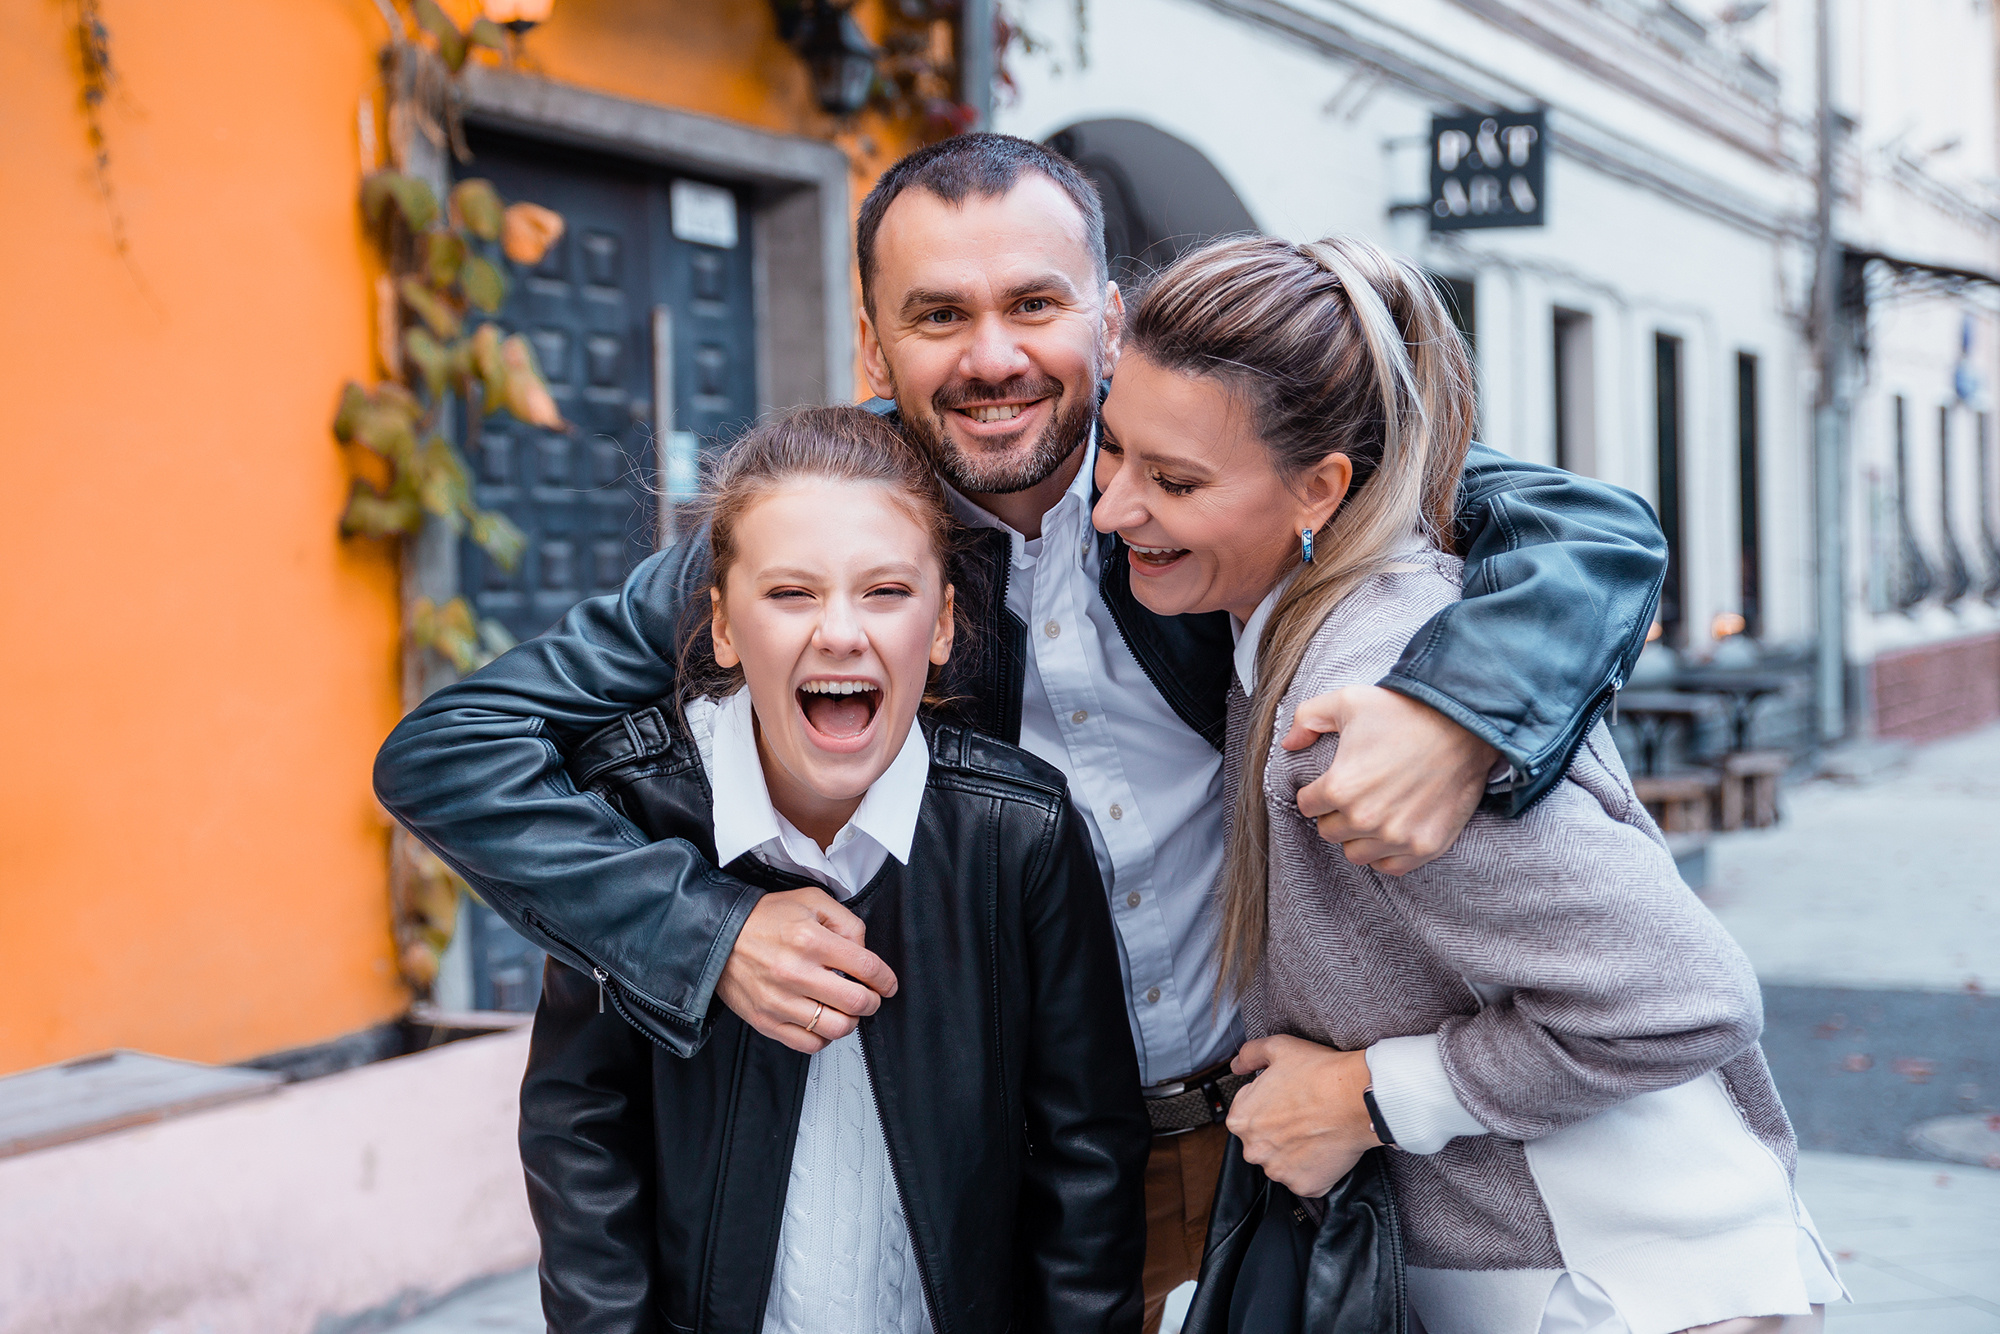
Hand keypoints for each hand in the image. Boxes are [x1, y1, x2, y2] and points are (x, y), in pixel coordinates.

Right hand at [714, 886, 898, 1053]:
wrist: (718, 936)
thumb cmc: (764, 918)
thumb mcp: (811, 900)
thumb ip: (846, 921)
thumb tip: (864, 948)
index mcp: (810, 940)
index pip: (867, 967)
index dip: (885, 979)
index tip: (887, 984)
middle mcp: (796, 972)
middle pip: (856, 1002)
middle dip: (871, 1002)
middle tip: (869, 997)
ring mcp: (780, 1001)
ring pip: (836, 1028)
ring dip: (849, 1021)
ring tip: (844, 1009)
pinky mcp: (767, 1021)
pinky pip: (809, 1044)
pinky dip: (823, 1037)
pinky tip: (821, 1021)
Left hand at [1227, 1036, 1379, 1197]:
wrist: (1357, 1099)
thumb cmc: (1319, 1074)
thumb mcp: (1278, 1048)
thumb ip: (1249, 1054)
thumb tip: (1237, 1065)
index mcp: (1241, 1119)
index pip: (1247, 1113)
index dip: (1267, 1102)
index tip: (1285, 1097)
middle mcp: (1254, 1150)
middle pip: (1262, 1140)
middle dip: (1277, 1130)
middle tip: (1301, 1113)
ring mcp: (1279, 1171)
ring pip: (1282, 1161)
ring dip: (1294, 1150)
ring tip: (1315, 1128)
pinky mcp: (1305, 1186)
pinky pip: (1305, 1178)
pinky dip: (1314, 1167)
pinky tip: (1324, 1146)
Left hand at [1282, 685, 1497, 874]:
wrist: (1466, 723)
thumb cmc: (1405, 710)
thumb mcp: (1348, 700)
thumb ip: (1307, 718)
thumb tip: (1288, 744)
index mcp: (1340, 787)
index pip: (1307, 805)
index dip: (1316, 791)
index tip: (1333, 780)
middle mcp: (1365, 818)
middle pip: (1329, 832)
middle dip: (1335, 814)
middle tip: (1354, 795)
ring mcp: (1397, 836)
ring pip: (1356, 853)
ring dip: (1358, 836)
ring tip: (1372, 812)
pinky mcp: (1426, 846)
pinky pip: (1390, 867)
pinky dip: (1386, 853)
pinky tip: (1392, 829)